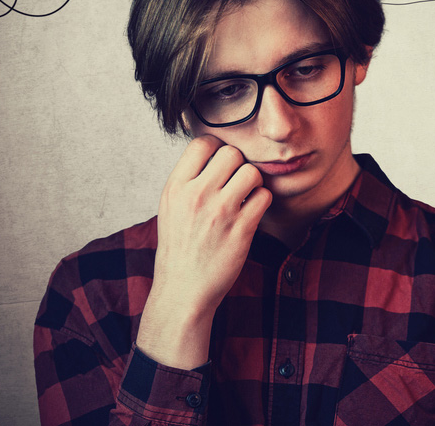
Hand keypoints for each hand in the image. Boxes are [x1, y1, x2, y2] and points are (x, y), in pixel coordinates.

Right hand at [136, 134, 271, 368]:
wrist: (183, 291)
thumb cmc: (179, 248)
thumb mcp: (170, 208)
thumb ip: (189, 180)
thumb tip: (214, 151)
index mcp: (175, 188)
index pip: (202, 143)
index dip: (216, 149)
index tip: (220, 164)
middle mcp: (196, 196)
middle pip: (232, 153)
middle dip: (238, 165)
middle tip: (235, 182)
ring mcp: (220, 212)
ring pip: (252, 172)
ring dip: (253, 183)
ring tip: (245, 197)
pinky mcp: (241, 229)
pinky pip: (264, 197)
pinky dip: (262, 203)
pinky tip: (251, 213)